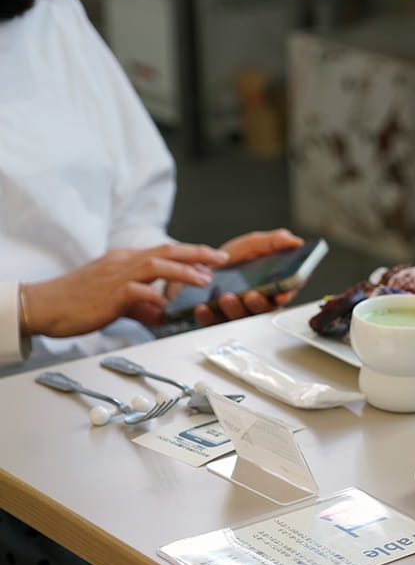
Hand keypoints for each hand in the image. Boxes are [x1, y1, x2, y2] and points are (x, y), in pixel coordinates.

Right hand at [21, 244, 228, 336]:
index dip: (191, 253)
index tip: (213, 258)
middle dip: (198, 253)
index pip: (164, 251)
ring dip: (184, 271)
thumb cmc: (76, 301)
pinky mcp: (109, 293)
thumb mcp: (116, 300)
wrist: (43, 305)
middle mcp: (122, 262)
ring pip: (157, 265)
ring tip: (205, 279)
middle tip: (222, 258)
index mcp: (125, 260)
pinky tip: (167, 306)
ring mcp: (116, 276)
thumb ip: (142, 304)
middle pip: (167, 251)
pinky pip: (137, 291)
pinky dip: (155, 297)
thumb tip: (162, 314)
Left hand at [190, 228, 304, 325]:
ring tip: (226, 297)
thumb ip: (274, 242)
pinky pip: (214, 322)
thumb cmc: (232, 258)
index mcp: (271, 286)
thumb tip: (295, 241)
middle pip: (264, 309)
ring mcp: (237, 312)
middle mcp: (257, 302)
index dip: (286, 295)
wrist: (200, 265)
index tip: (282, 295)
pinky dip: (209, 316)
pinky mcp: (217, 319)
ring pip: (241, 318)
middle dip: (259, 304)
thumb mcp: (253, 245)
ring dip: (235, 309)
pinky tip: (204, 307)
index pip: (286, 293)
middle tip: (252, 296)